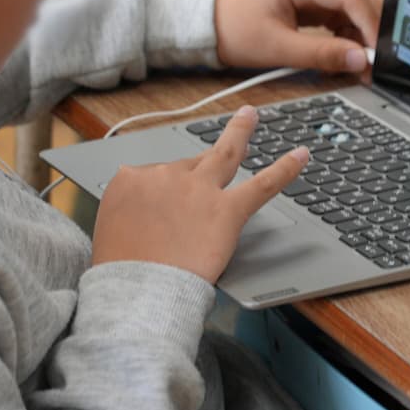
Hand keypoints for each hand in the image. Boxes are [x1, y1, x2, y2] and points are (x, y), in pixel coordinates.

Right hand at [91, 106, 308, 282]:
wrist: (136, 292)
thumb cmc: (120, 273)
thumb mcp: (109, 232)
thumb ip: (131, 214)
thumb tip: (147, 215)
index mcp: (130, 180)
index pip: (157, 175)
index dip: (166, 193)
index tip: (166, 208)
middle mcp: (165, 176)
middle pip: (190, 163)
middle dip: (204, 155)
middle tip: (223, 131)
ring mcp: (199, 190)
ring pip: (227, 153)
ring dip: (241, 132)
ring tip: (250, 116)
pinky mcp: (227, 211)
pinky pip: (263, 184)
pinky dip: (285, 169)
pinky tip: (300, 156)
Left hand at [215, 0, 381, 74]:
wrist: (204, 22)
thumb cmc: (232, 27)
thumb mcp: (277, 47)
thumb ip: (321, 54)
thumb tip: (358, 60)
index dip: (371, 26)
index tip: (378, 54)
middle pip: (356, 2)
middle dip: (368, 35)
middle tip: (373, 66)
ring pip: (350, 13)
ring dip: (356, 40)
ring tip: (356, 68)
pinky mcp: (308, 5)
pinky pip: (337, 20)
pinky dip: (343, 40)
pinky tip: (340, 59)